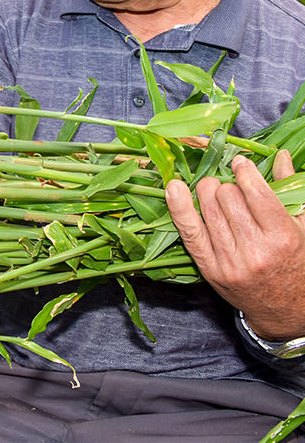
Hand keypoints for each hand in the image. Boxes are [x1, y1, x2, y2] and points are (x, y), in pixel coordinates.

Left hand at [165, 150, 304, 340]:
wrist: (284, 311)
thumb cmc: (296, 263)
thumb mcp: (303, 228)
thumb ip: (291, 189)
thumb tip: (279, 155)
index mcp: (282, 237)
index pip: (255, 192)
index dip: (244, 172)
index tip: (240, 165)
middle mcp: (255, 251)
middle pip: (227, 197)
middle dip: (227, 185)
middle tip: (232, 189)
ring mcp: (229, 261)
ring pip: (207, 207)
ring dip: (207, 192)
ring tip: (215, 192)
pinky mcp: (210, 269)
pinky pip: (188, 231)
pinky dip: (178, 207)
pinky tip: (174, 187)